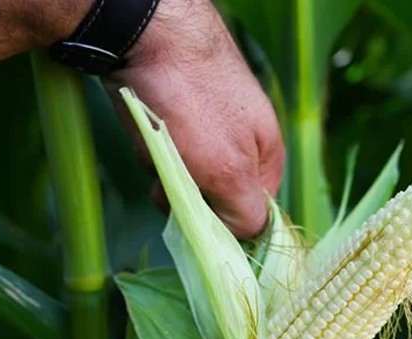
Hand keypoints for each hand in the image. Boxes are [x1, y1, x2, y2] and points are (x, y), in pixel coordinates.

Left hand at [109, 0, 284, 237]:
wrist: (146, 30)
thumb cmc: (194, 102)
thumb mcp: (228, 170)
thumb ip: (246, 211)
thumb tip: (250, 236)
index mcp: (267, 154)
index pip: (255, 212)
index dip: (227, 222)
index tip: (202, 219)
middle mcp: (242, 140)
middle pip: (215, 194)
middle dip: (188, 191)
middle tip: (172, 175)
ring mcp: (209, 123)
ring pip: (185, 173)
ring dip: (164, 168)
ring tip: (155, 141)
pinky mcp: (177, 109)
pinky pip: (164, 146)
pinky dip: (150, 144)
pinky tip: (144, 124)